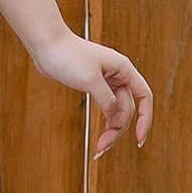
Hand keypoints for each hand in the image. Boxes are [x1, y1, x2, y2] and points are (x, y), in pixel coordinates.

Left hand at [30, 28, 152, 156]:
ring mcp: (105, 80)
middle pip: (127, 108)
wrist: (45, 44)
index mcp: (123, 69)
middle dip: (118, 129)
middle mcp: (118, 74)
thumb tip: (117, 119)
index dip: (145, 119)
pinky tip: (100, 134)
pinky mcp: (93, 85)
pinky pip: (105, 106)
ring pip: (115, 109)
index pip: (144, 96)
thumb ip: (107, 101)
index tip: (138, 139)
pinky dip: (103, 119)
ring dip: (110, 128)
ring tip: (99, 147)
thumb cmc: (68, 56)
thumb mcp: (90, 81)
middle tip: (102, 148)